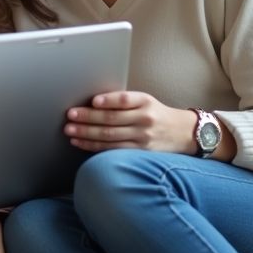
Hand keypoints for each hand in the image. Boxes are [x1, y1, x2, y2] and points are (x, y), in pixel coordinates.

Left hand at [64, 91, 196, 153]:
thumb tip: (92, 103)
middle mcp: (144, 119)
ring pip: (110, 136)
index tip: (92, 101)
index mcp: (145, 101)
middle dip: (88, 118)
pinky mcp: (139, 152)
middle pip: (112, 119)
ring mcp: (142, 137)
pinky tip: (80, 142)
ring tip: (70, 130)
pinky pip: (112, 149)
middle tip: (70, 115)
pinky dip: (94, 146)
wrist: (182, 132)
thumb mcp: (145, 101)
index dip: (108, 100)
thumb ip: (123, 101)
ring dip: (87, 133)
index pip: (124, 100)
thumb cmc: (156, 114)